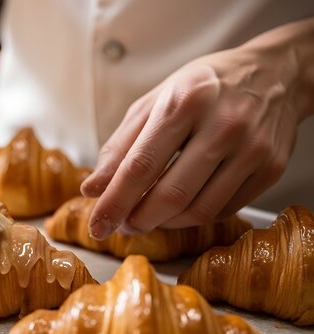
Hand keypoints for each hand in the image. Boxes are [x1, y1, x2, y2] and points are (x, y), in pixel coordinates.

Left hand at [81, 38, 312, 238]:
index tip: (97, 226)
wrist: (275, 74)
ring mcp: (252, 149)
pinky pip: (225, 210)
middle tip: (123, 227)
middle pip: (171, 195)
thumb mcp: (155, 103)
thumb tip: (92, 189)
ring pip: (200, 210)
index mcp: (184, 103)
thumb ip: (120, 146)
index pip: (141, 166)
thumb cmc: (204, 88)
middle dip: (139, 220)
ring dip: (165, 224)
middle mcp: (222, 125)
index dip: (115, 202)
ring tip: (148, 218)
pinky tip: (180, 209)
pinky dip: (195, 217)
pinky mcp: (272, 168)